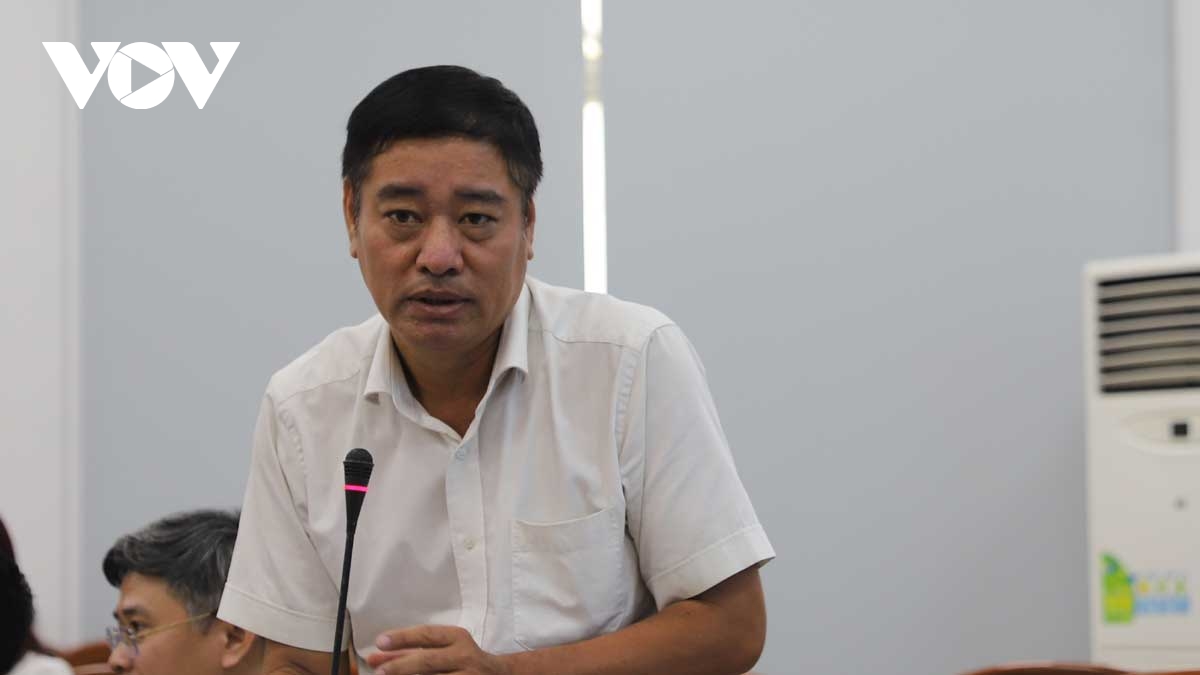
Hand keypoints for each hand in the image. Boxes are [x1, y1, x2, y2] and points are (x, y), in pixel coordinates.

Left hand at [367, 625, 512, 674]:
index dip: (403, 637)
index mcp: (457, 638)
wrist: (499, 674)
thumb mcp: (441, 649)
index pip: (427, 634)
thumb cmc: (462, 660)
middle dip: (403, 666)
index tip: (380, 641)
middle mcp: (465, 655)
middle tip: (380, 671)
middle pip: (429, 660)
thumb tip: (374, 657)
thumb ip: (408, 652)